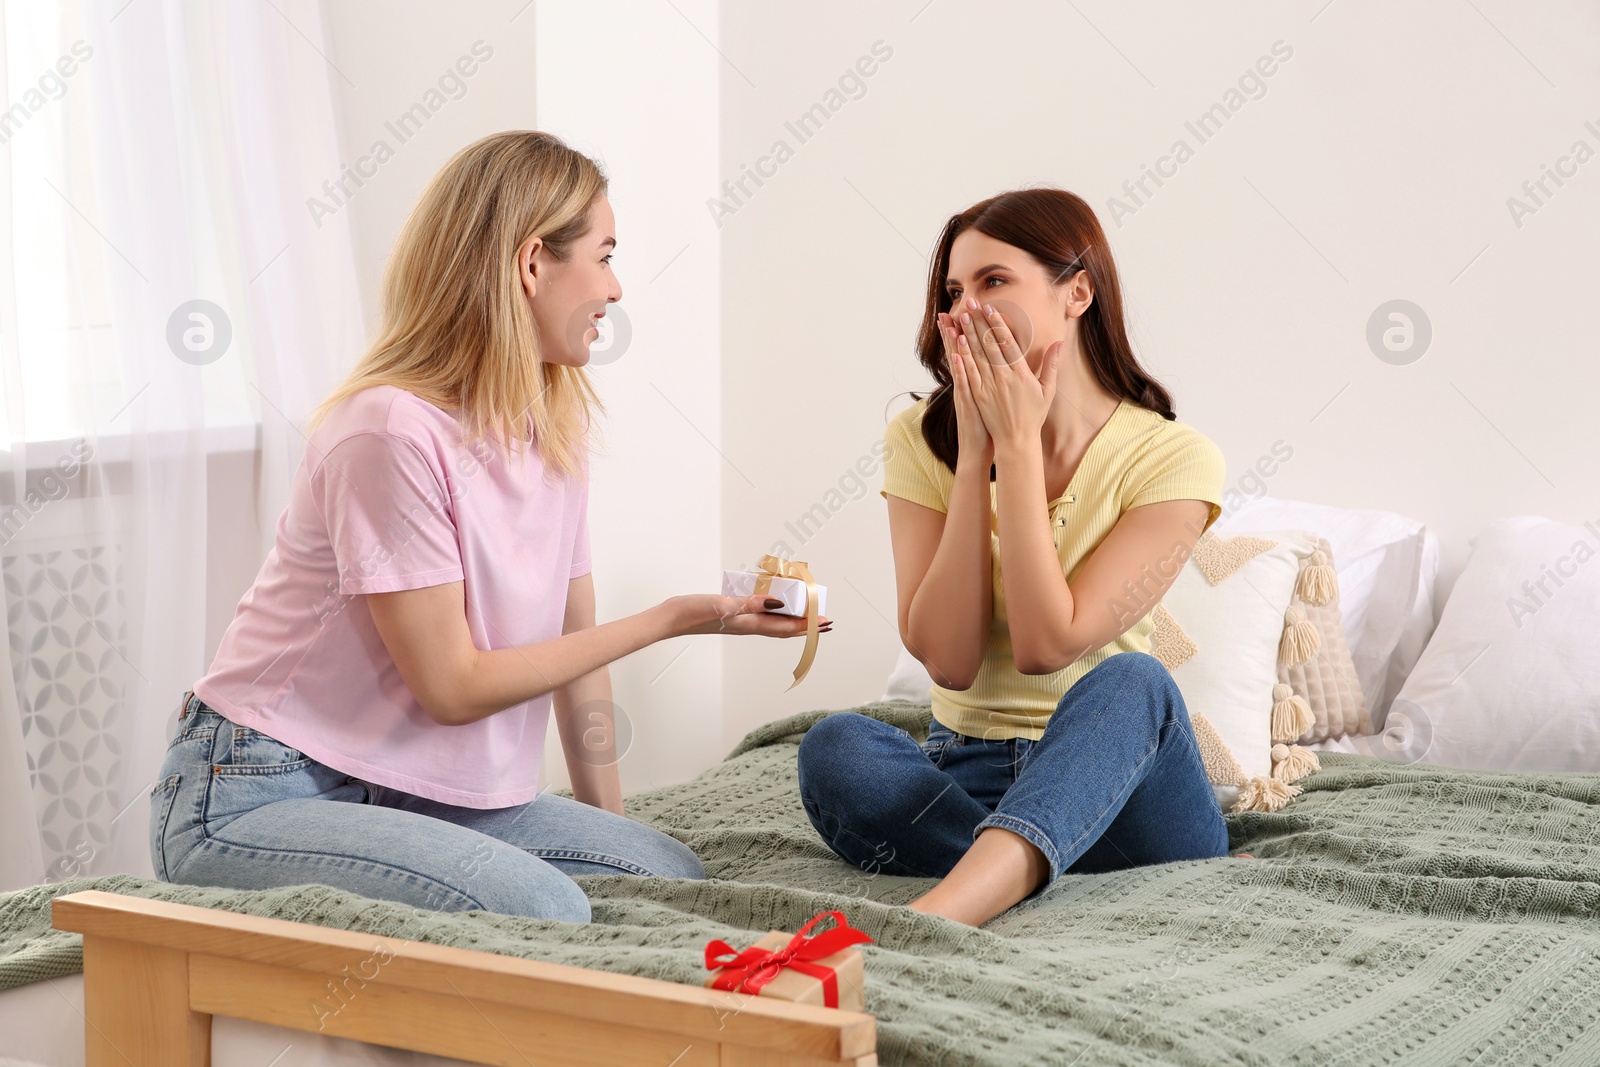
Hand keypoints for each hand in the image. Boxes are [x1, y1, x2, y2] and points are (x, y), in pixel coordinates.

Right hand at [667, 594, 833, 637]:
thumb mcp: (724, 604)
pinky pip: (760, 615)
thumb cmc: (695, 612)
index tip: (826, 622)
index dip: (808, 625)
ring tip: (806, 613)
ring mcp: (741, 622)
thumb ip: (751, 603)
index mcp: (750, 624)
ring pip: (774, 623)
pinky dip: (772, 610)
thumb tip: (778, 603)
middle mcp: (749, 625)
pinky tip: (772, 602)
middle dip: (806, 626)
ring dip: (792, 619)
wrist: (672, 618)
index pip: (787, 626)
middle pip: (785, 628)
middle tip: (824, 622)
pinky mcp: (732, 616)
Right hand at [937, 310, 991, 468]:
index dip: (965, 333)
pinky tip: (957, 354)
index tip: (963, 313)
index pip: (969, 352)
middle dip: (956, 331)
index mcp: (974, 380)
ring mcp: (965, 392)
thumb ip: (992, 380)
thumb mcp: (989, 400)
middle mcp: (967, 383)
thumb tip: (998, 366)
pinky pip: (963, 382)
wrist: (980, 448)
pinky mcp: (967, 403)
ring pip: (959, 363)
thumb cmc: (989, 425)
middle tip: (949, 310)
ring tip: (950, 323)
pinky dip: (960, 368)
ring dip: (954, 343)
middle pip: (960, 352)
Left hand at [952, 296, 1061, 454]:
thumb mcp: (1047, 390)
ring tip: (961, 316)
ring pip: (977, 355)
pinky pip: (969, 373)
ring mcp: (989, 387)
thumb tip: (1059, 343)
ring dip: (969, 334)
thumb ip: (1051, 365)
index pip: (1007, 343)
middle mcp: (1004, 377)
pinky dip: (963, 357)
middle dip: (979, 322)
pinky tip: (957, 343)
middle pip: (989, 344)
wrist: (1016, 441)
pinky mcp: (978, 396)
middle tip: (971, 303)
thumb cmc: (1033, 416)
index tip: (990, 308)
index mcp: (1021, 374)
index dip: (997, 324)